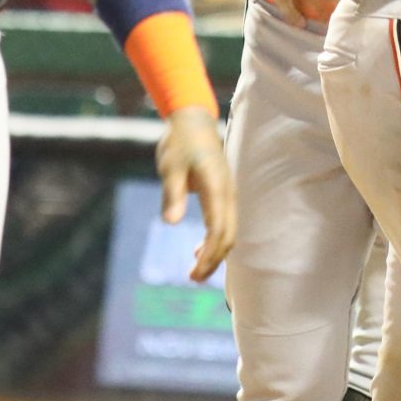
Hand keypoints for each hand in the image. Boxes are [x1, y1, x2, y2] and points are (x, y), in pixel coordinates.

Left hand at [156, 106, 232, 282]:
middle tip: (193, 279)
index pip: (218, 230)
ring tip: (195, 272)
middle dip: (214, 260)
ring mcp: (228, 194)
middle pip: (228, 236)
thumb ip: (172, 194)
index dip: (209, 255)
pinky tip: (197, 251)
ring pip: (229, 231)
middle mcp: (228, 193)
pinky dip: (215, 241)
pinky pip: (225, 223)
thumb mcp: (170, 167)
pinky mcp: (223, 194)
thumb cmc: (179, 143)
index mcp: (217, 188)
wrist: (193, 121)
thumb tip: (171, 223)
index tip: (194, 273)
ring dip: (215, 253)